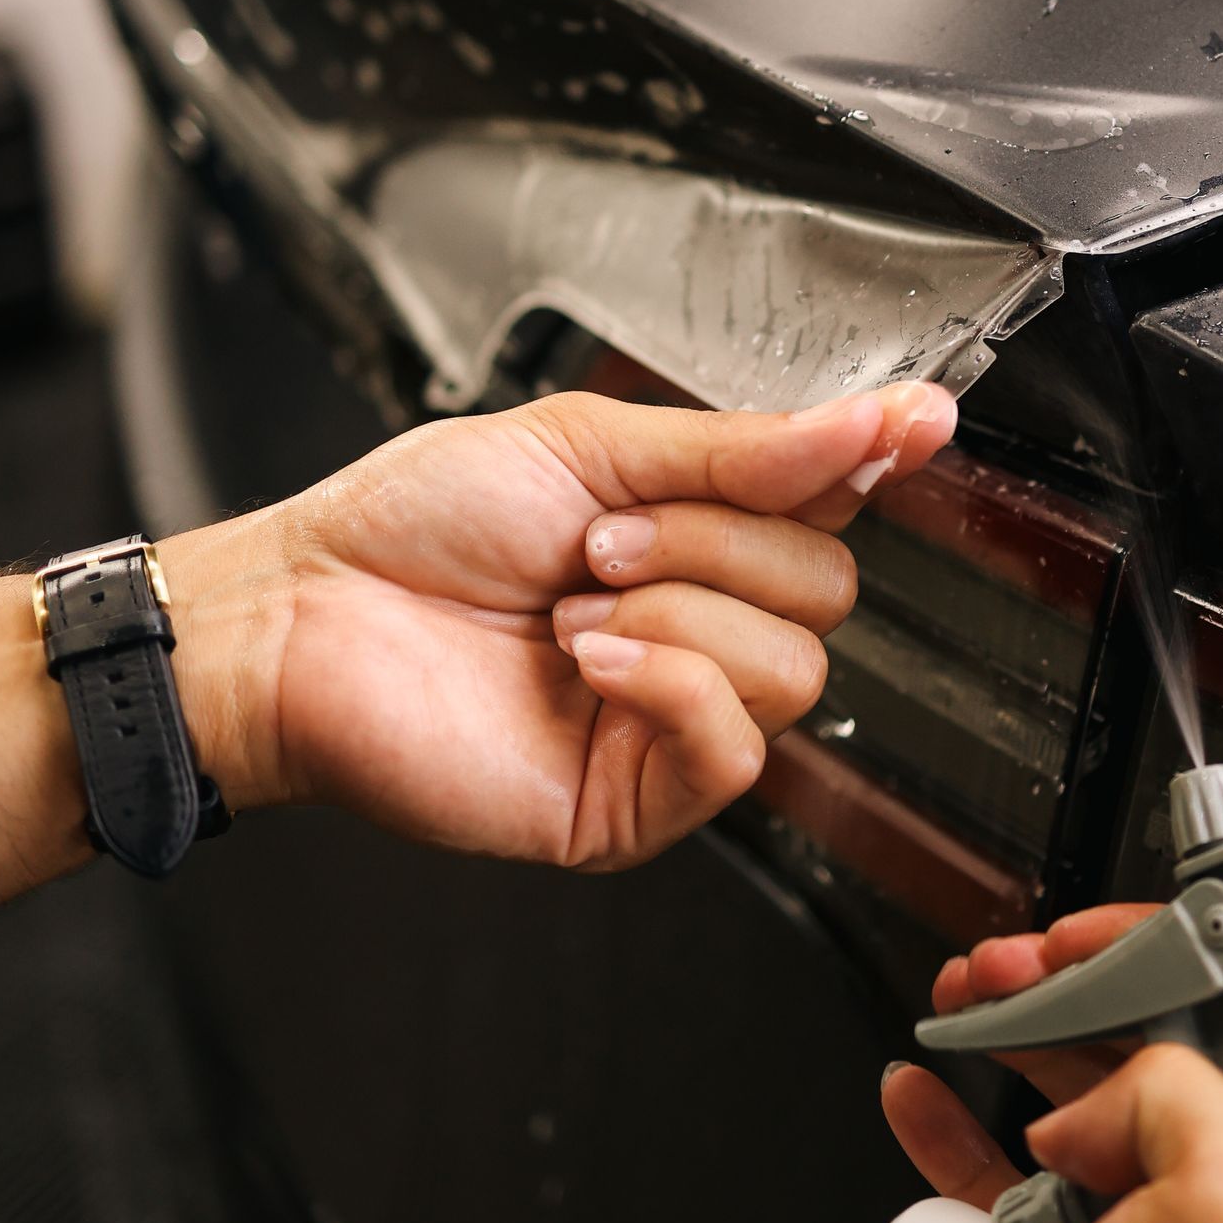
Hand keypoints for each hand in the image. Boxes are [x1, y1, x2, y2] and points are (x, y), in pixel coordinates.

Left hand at [158, 381, 954, 869]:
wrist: (307, 616)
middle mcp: (700, 629)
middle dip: (719, 545)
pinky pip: (735, 748)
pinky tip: (593, 661)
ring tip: (576, 605)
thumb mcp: (591, 443)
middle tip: (603, 541)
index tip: (914, 424)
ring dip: (681, 615)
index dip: (874, 458)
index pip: (832, 501)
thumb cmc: (414, 526)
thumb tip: (882, 420)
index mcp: (697, 534)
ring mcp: (674, 722)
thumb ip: (748, 447)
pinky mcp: (639, 802)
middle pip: (832, 590)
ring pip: (798, 670)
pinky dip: (673, 686)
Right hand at [884, 909, 1222, 1222]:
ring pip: (1103, 1101)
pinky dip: (973, 1125)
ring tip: (969, 997)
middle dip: (1096, 987)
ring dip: (1028, 1034)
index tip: (1115, 928)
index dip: (1199, 956)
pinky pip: (1027, 1177)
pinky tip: (929, 1090)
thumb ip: (1194, 1093)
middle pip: (1189, 1050)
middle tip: (1024, 958)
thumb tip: (1123, 1091)